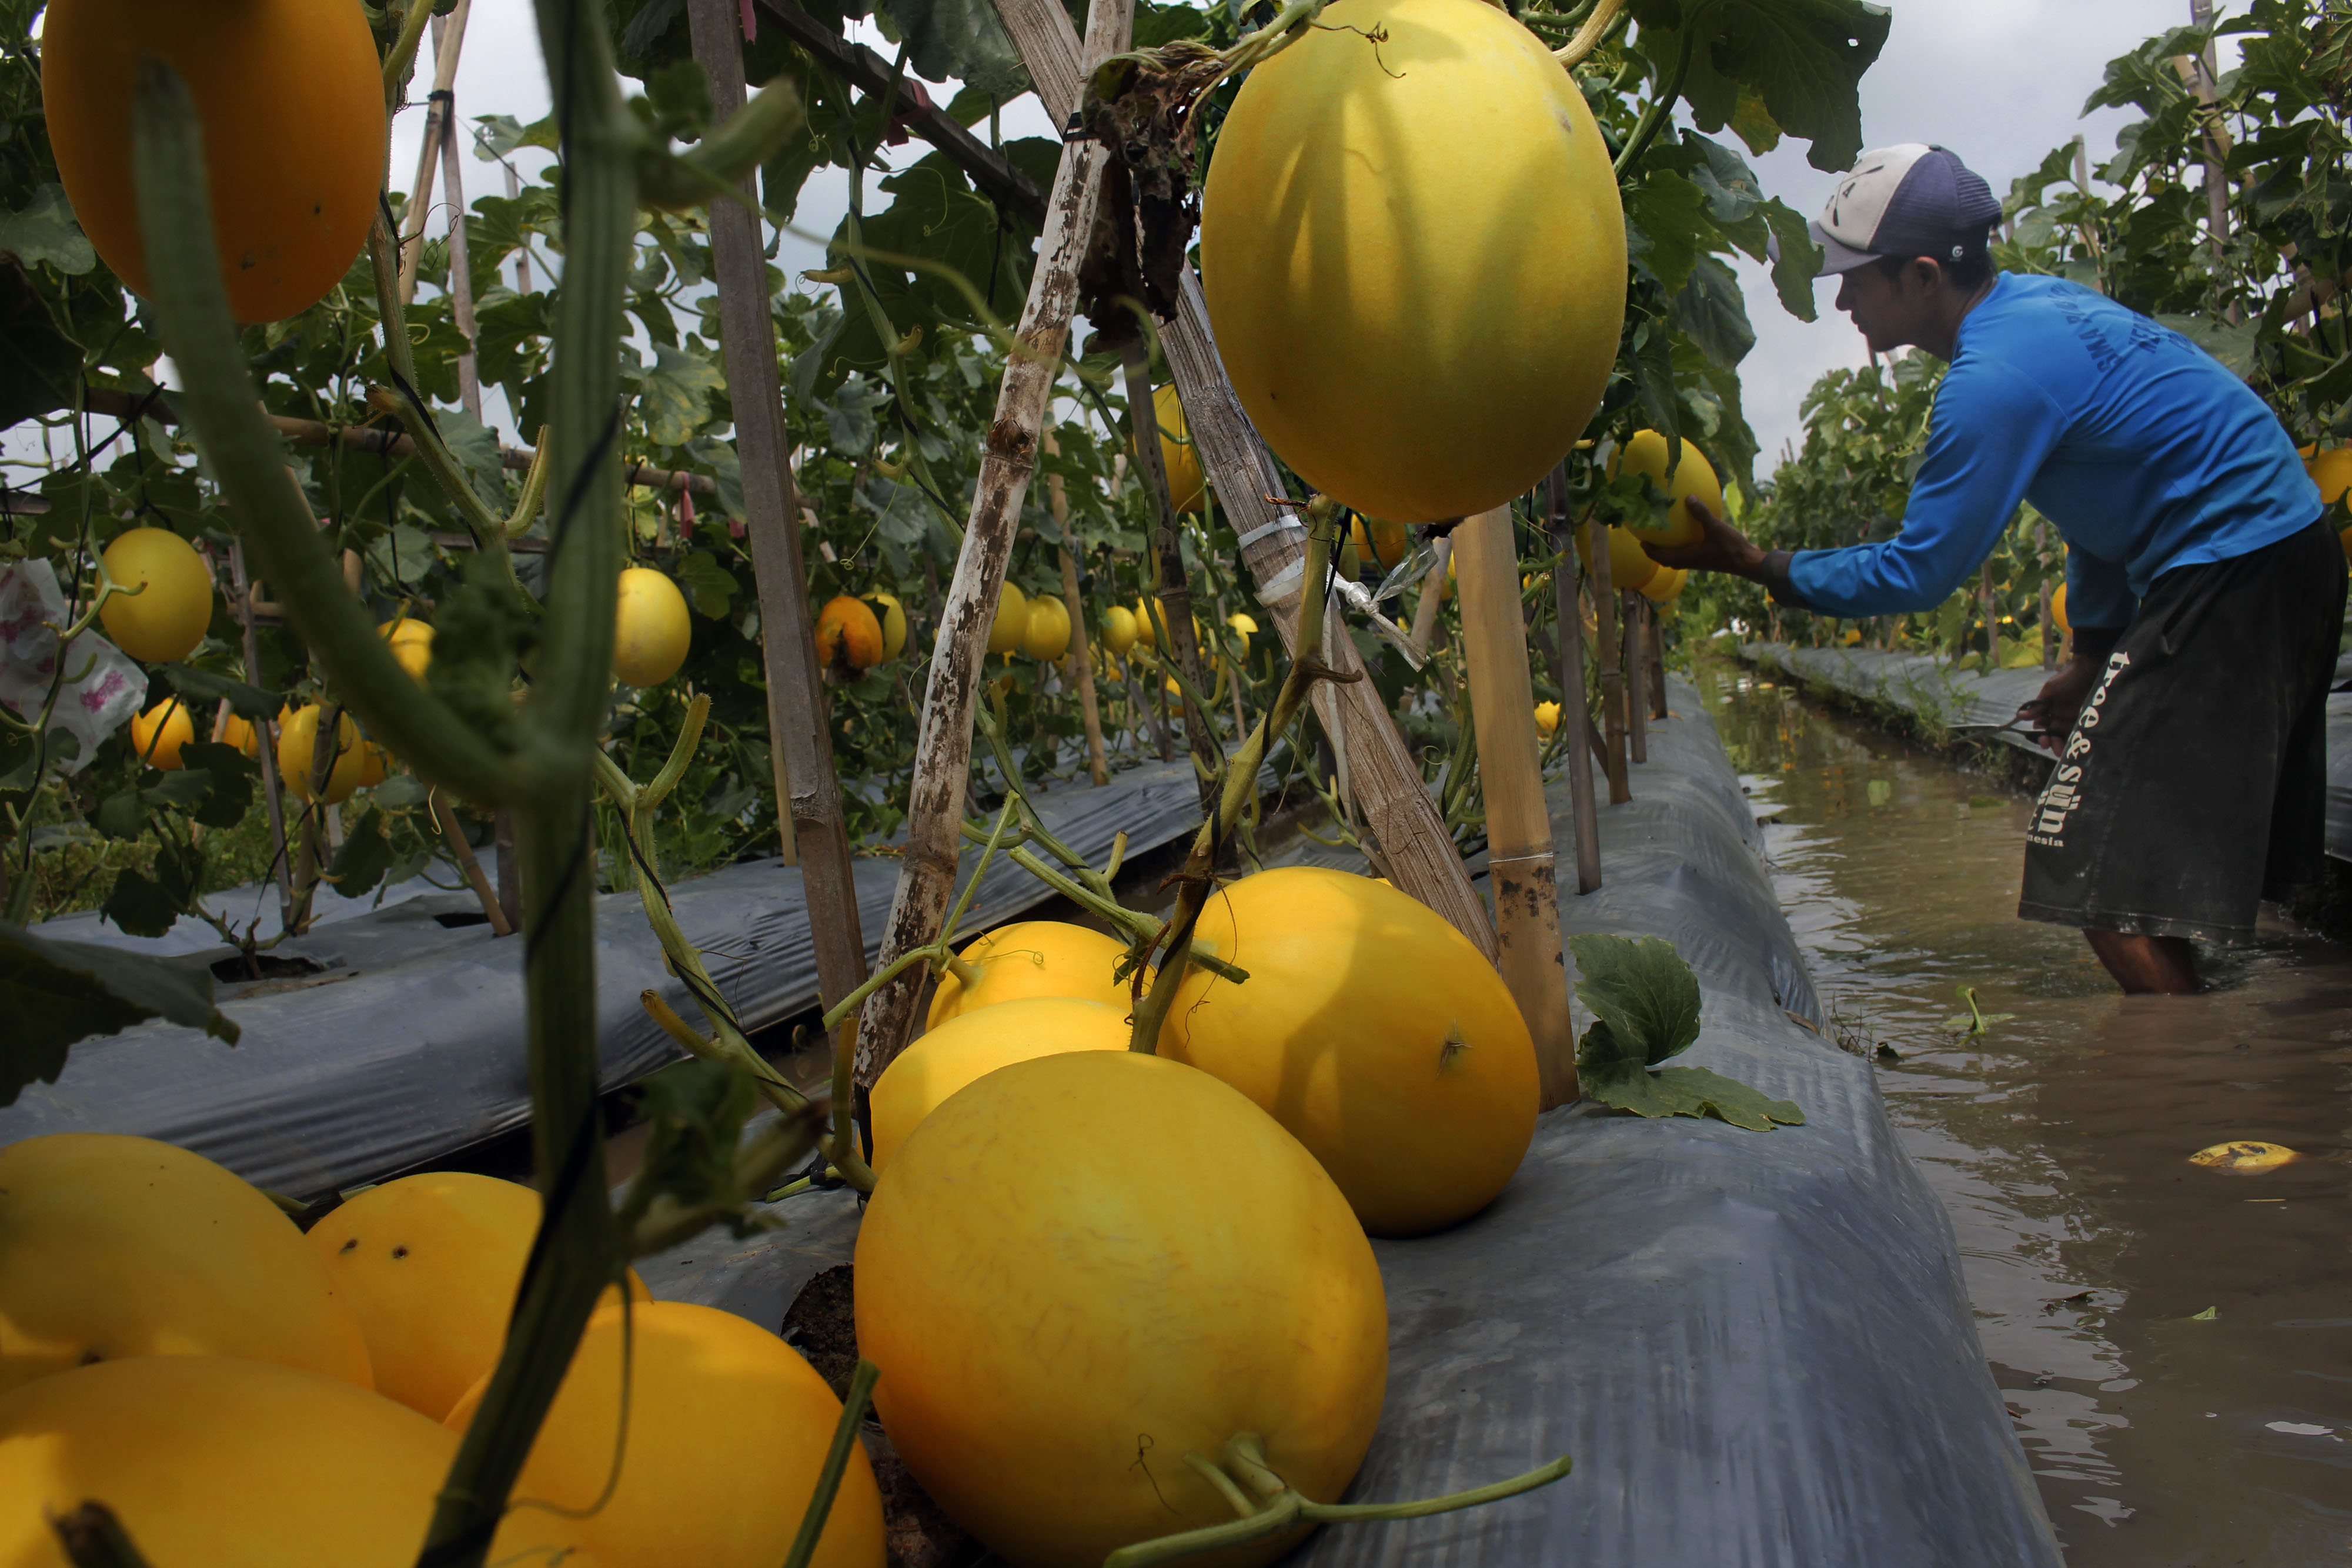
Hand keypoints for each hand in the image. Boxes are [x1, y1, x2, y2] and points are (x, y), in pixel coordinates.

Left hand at [1640, 495, 1767, 578]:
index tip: (1641, 542)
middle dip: (1656, 552)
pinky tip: (1689, 534)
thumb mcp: (1716, 528)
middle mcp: (1690, 562)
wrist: (1748, 563)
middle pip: (1667, 559)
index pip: (1662, 557)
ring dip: (1668, 550)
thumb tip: (1688, 497)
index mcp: (1687, 558)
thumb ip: (1701, 513)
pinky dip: (1683, 546)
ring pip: (1677, 558)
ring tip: (1665, 537)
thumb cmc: (1731, 548)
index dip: (1650, 551)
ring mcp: (1699, 562)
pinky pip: (1689, 553)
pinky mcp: (1707, 559)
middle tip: (1648, 539)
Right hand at [2019, 656, 2099, 751]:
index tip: (2044, 739)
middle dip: (2051, 742)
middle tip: (2052, 745)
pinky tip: (2073, 745)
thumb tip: (2020, 716)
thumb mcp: (2050, 691)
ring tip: (2062, 751)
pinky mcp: (2084, 719)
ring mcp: (2072, 718)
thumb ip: (2037, 705)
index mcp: (2048, 709)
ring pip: (2064, 736)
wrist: (2090, 671)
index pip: (2041, 726)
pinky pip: (2078, 732)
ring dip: (2061, 744)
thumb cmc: (2067, 678)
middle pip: (2053, 734)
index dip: (2041, 734)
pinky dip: (2074, 739)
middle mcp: (2059, 715)